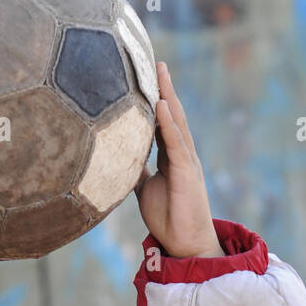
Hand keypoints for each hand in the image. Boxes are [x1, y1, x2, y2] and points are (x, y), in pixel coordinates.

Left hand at [134, 63, 223, 258]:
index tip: (145, 76)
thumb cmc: (168, 217)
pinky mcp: (187, 173)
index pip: (162, 121)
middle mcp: (180, 153)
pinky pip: (176, 143)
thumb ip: (136, 172)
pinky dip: (169, 123)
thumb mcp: (144, 189)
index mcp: (170, 156)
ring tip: (160, 72)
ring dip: (169, 96)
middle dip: (164, 88)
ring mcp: (186, 161)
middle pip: (172, 114)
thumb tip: (118, 161)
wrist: (184, 243)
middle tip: (155, 62)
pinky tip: (163, 105)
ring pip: (177, 122)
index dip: (154, 99)